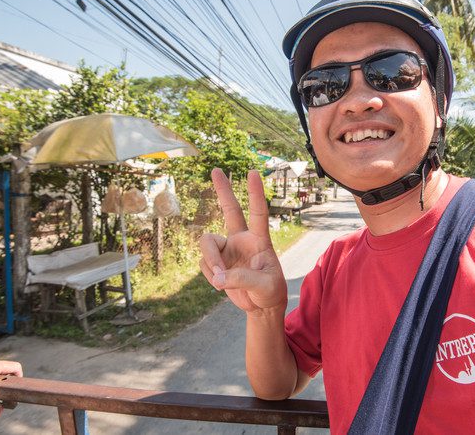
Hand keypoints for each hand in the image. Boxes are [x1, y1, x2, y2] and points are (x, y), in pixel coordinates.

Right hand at [199, 169, 287, 313]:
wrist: (261, 306)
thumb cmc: (271, 292)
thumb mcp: (265, 286)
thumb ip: (242, 279)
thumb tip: (218, 276)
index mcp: (259, 240)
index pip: (258, 213)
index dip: (255, 193)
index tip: (252, 172)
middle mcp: (241, 240)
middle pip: (230, 210)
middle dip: (223, 190)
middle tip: (216, 169)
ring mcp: (227, 250)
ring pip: (207, 243)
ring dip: (210, 260)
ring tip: (220, 279)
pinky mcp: (216, 262)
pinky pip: (204, 263)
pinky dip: (210, 274)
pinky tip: (221, 283)